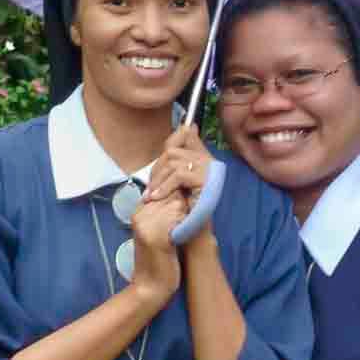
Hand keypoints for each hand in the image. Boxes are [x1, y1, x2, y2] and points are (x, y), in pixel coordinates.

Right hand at [129, 191, 185, 304]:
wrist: (150, 289)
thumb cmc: (160, 261)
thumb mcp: (159, 232)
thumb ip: (166, 213)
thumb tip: (186, 194)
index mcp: (139, 212)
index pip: (166, 189)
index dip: (182, 199)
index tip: (187, 214)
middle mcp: (140, 215)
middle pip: (173, 194)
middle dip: (186, 206)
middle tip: (187, 225)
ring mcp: (146, 224)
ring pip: (178, 204)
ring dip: (187, 216)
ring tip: (184, 232)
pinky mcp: (156, 236)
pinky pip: (179, 218)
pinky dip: (187, 225)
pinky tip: (184, 237)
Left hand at [146, 125, 215, 241]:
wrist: (197, 230)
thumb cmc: (188, 207)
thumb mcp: (179, 181)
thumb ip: (179, 160)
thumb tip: (187, 128)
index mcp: (204, 158)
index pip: (188, 135)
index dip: (176, 136)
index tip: (168, 142)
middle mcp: (209, 160)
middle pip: (174, 151)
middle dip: (157, 170)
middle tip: (150, 188)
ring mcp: (209, 168)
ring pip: (174, 163)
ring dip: (159, 181)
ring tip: (152, 196)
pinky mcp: (205, 179)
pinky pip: (179, 175)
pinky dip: (165, 187)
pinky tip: (158, 197)